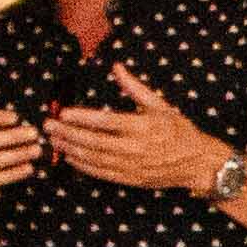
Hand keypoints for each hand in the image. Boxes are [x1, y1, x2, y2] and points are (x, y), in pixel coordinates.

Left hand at [39, 62, 233, 197]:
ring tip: (54, 140)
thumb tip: (116, 67)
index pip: (106, 121)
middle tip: (49, 126)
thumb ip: (134, 88)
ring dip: (71, 149)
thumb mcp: (160, 105)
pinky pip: (102, 173)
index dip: (83, 117)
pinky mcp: (131, 179)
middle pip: (94, 142)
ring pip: (94, 158)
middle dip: (68, 133)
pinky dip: (83, 166)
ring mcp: (133, 166)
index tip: (64, 112)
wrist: (198, 163)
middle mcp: (136, 148)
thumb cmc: (179, 131)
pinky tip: (70, 157)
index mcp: (144, 127)